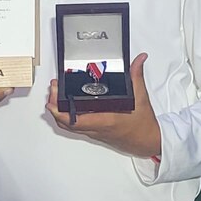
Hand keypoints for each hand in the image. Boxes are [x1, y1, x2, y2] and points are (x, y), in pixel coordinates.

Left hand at [46, 53, 160, 157]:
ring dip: (59, 112)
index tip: (52, 101)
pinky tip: (67, 106)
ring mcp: (95, 132)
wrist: (148, 141)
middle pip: (67, 122)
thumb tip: (139, 59)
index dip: (60, 112)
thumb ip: (136, 75)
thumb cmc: (143, 124)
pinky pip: (76, 127)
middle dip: (55, 107)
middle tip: (52, 91)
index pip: (76, 120)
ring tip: (55, 95)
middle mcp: (97, 128)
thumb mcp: (141, 96)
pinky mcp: (95, 133)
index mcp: (105, 120)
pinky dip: (67, 117)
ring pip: (70, 126)